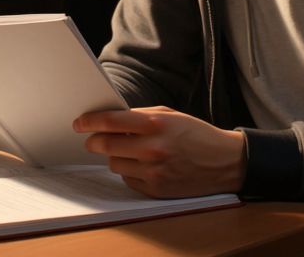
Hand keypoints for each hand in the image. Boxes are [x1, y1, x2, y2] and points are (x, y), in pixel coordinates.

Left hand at [74, 106, 245, 197]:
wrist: (225, 162)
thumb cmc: (196, 134)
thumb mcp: (170, 115)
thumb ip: (140, 116)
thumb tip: (111, 120)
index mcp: (155, 124)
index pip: (110, 122)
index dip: (89, 122)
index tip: (79, 123)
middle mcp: (152, 148)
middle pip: (105, 145)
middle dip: (94, 142)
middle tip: (91, 140)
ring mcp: (154, 171)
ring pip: (115, 164)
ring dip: (115, 157)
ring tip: (129, 151)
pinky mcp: (156, 189)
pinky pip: (128, 180)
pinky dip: (130, 172)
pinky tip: (142, 165)